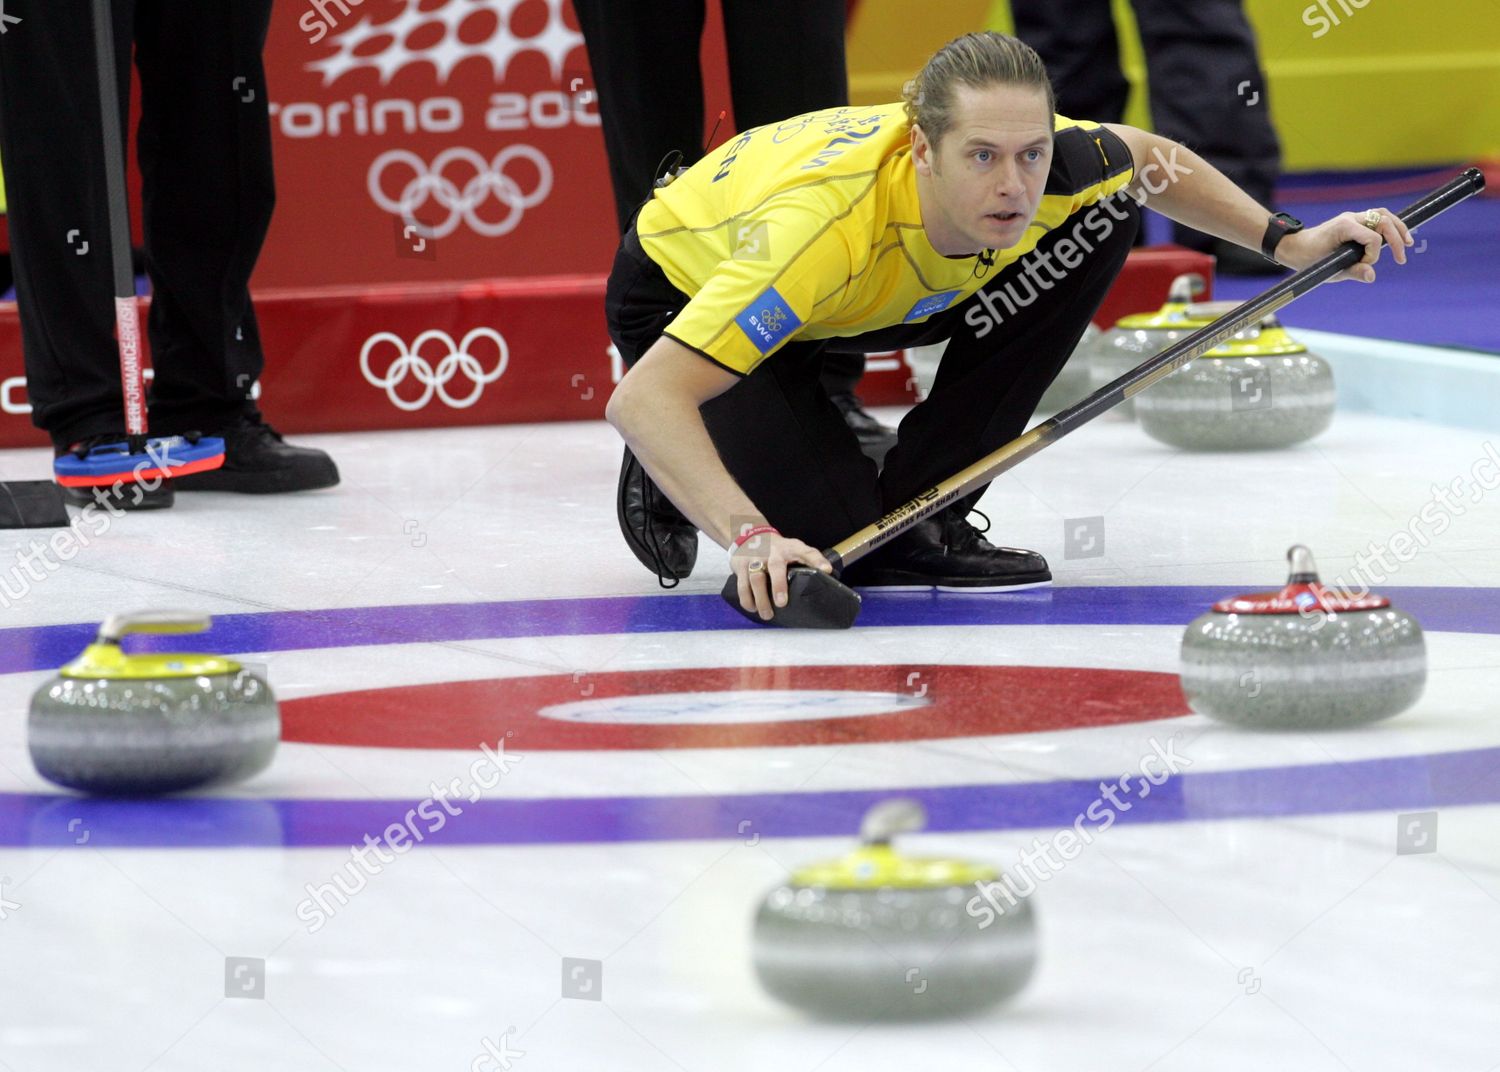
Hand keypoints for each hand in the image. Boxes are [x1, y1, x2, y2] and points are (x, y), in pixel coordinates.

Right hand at [730, 530, 832, 620]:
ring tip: (768, 614)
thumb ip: (809, 560)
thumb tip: (827, 575)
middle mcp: (772, 552)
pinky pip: (742, 585)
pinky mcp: (740, 566)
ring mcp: (754, 559)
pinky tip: (753, 608)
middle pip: (775, 567)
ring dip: (760, 599)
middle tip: (781, 603)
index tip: (826, 570)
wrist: (751, 535)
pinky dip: (746, 599)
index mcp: (790, 548)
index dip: (817, 560)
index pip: (807, 552)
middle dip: (778, 585)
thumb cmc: (778, 548)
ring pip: (755, 579)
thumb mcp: (795, 549)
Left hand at [1278, 207, 1413, 282]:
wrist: (1295, 248)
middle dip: (1396, 238)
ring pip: (1384, 215)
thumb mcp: (1329, 269)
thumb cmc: (1309, 259)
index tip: (1364, 266)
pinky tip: (1396, 239)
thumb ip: (1352, 272)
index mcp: (1344, 227)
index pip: (1372, 238)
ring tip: (1408, 244)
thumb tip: (1371, 276)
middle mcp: (1351, 218)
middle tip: (1403, 258)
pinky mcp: (1354, 222)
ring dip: (1398, 228)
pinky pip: (1377, 220)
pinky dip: (1389, 228)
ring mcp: (1353, 218)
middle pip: (1384, 220)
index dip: (1372, 255)